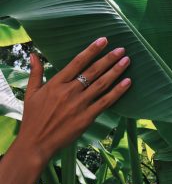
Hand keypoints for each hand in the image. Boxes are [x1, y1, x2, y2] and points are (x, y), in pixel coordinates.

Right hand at [18, 37, 130, 164]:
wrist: (36, 143)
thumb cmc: (33, 117)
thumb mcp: (31, 92)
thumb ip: (35, 72)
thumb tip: (33, 53)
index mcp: (56, 83)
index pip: (78, 62)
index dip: (92, 50)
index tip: (103, 40)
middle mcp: (70, 91)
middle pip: (93, 71)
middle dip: (109, 58)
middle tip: (122, 49)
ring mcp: (79, 104)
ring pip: (102, 84)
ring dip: (116, 71)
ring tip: (127, 60)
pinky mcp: (87, 117)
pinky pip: (105, 102)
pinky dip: (117, 92)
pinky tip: (127, 82)